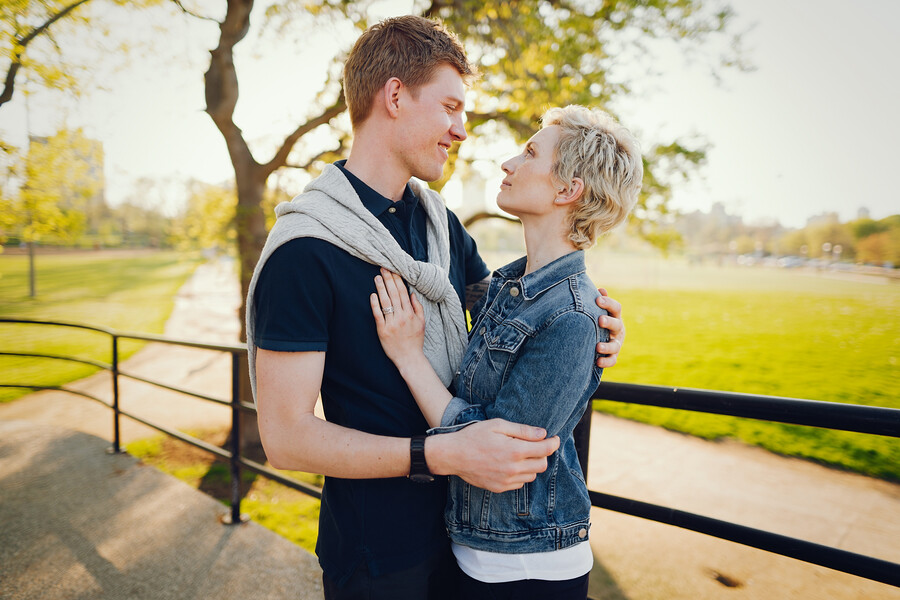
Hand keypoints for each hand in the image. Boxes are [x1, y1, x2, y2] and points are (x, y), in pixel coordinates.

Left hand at [370, 268, 425, 364]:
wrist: (409, 358)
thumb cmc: (415, 341)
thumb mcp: (422, 323)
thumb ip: (418, 308)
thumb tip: (412, 294)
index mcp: (411, 314)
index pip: (403, 293)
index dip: (398, 280)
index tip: (393, 270)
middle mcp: (401, 317)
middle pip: (394, 294)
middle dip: (388, 280)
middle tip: (383, 269)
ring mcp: (391, 323)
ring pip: (385, 302)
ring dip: (381, 288)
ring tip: (377, 278)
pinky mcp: (382, 330)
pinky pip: (378, 315)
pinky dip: (375, 305)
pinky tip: (373, 295)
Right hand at [426, 419, 560, 492]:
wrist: (453, 455)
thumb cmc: (474, 436)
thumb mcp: (498, 426)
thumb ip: (522, 430)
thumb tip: (543, 434)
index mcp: (515, 451)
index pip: (545, 450)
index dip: (553, 443)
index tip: (555, 439)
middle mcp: (513, 469)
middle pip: (542, 465)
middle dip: (542, 454)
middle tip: (535, 445)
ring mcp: (507, 481)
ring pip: (532, 475)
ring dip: (531, 465)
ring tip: (520, 454)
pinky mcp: (500, 488)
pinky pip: (520, 483)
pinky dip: (520, 474)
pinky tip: (510, 464)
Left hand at [595, 288, 624, 367]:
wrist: (596, 338)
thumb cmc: (596, 319)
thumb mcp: (598, 309)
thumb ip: (599, 301)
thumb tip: (600, 289)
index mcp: (614, 316)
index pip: (616, 308)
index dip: (608, 303)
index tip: (597, 299)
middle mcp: (618, 329)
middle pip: (617, 325)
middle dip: (609, 322)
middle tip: (600, 320)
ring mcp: (616, 343)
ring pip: (615, 345)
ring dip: (607, 346)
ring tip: (597, 347)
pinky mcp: (612, 356)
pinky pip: (612, 361)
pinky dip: (606, 362)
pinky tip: (597, 362)